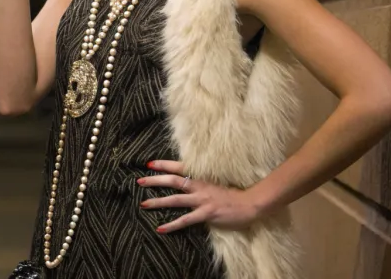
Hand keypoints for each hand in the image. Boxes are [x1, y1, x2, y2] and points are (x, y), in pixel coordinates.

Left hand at [138, 160, 263, 232]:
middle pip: (173, 181)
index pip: (180, 168)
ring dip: (158, 201)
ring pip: (175, 199)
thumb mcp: (215, 183)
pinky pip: (185, 220)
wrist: (250, 204)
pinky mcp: (206, 214)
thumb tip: (188, 182)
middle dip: (155, 180)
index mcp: (202, 178)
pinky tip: (160, 228)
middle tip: (140, 180)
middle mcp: (199, 187)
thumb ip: (201, 183)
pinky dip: (172, 225)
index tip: (149, 163)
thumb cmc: (233, 194)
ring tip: (143, 204)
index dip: (164, 165)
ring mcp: (202, 200)